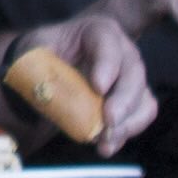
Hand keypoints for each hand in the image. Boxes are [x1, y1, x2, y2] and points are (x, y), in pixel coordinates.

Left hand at [11, 10, 158, 150]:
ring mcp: (130, 76)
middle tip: (109, 120)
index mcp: (96, 31)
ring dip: (128, 122)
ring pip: (143, 97)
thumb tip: (40, 83)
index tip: (98, 87)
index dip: (107, 65)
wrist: (49, 70)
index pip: (107, 42)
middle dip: (124, 99)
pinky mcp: (133, 100)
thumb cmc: (43, 54)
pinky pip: (141, 116)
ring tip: (106, 140)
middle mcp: (121, 51)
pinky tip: (106, 146)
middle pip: (133, 72)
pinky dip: (128, 132)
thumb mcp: (33, 49)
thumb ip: (35, 61)